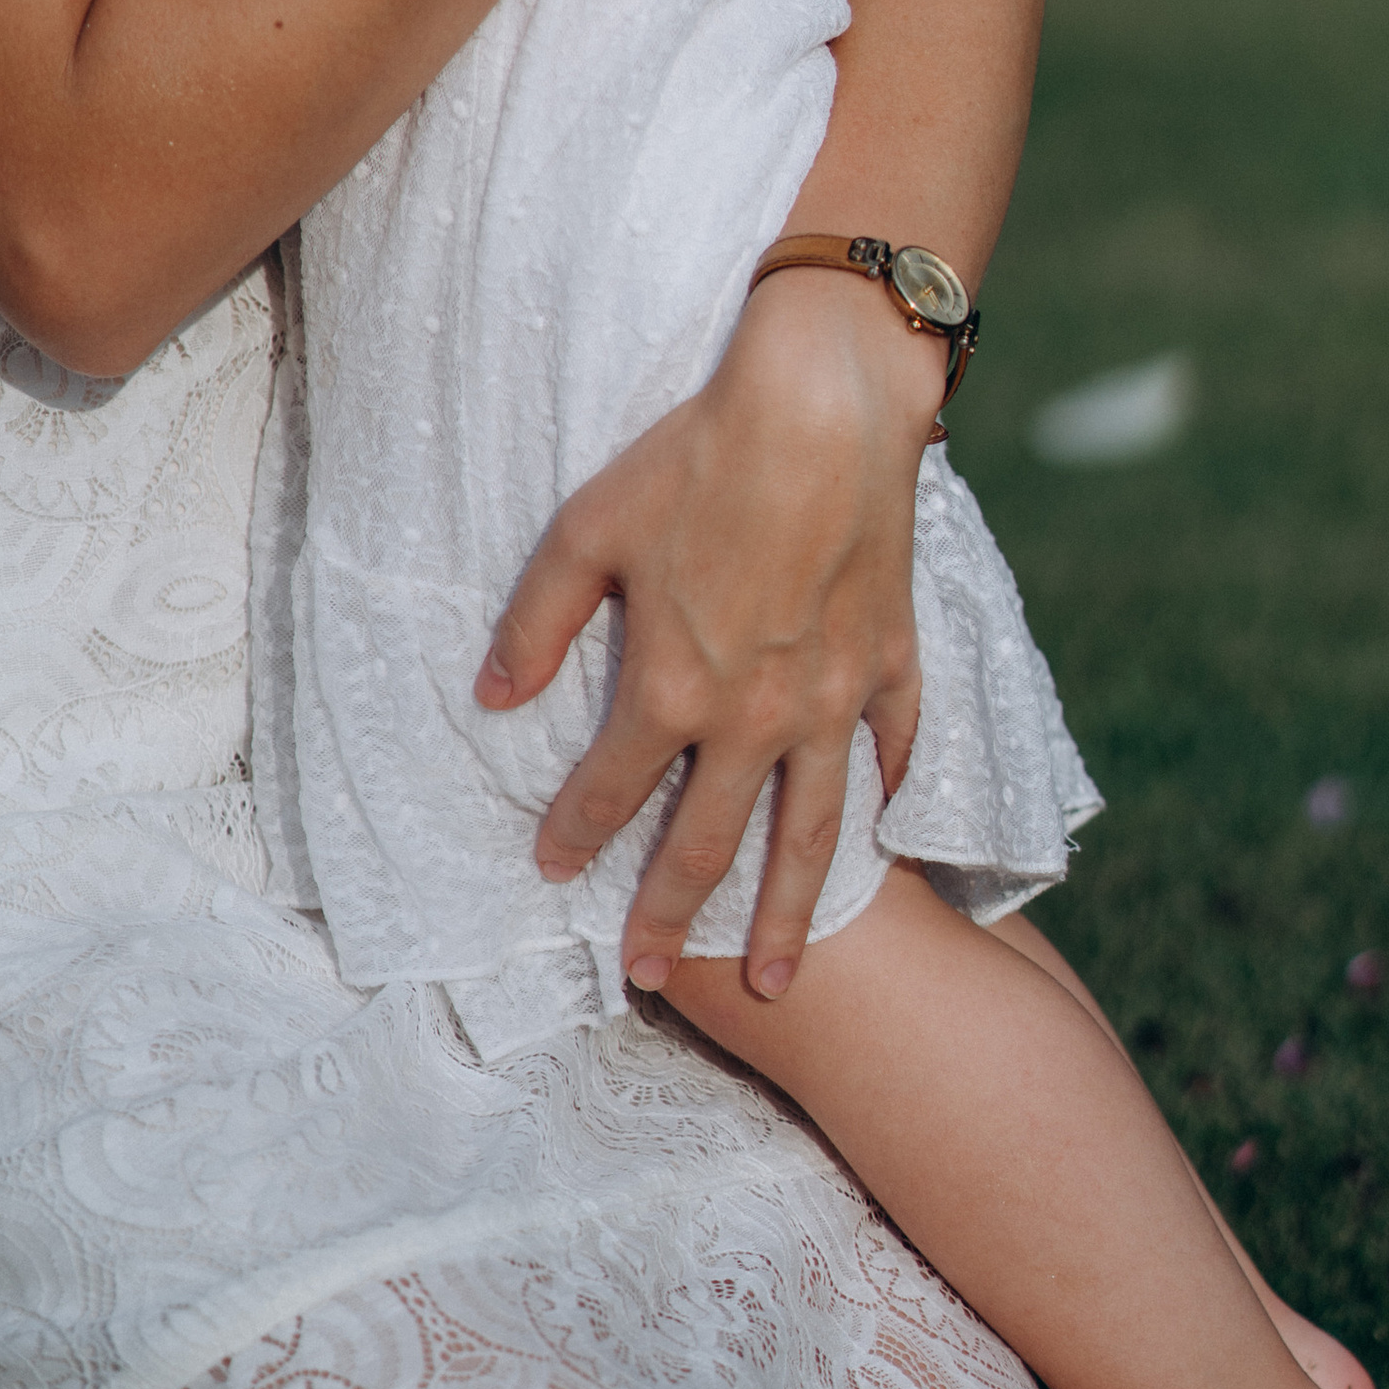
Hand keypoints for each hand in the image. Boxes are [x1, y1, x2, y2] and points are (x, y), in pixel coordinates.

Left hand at [475, 265, 947, 995]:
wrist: (822, 407)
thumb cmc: (695, 458)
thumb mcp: (586, 530)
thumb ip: (537, 623)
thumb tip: (494, 697)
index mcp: (671, 689)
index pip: (610, 791)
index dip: (575, 836)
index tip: (552, 873)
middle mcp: (754, 718)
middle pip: (708, 843)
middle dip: (672, 917)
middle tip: (653, 978)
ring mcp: (831, 698)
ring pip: (810, 833)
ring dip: (787, 914)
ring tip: (777, 980)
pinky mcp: (889, 660)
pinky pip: (894, 746)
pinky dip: (888, 793)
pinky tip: (883, 827)